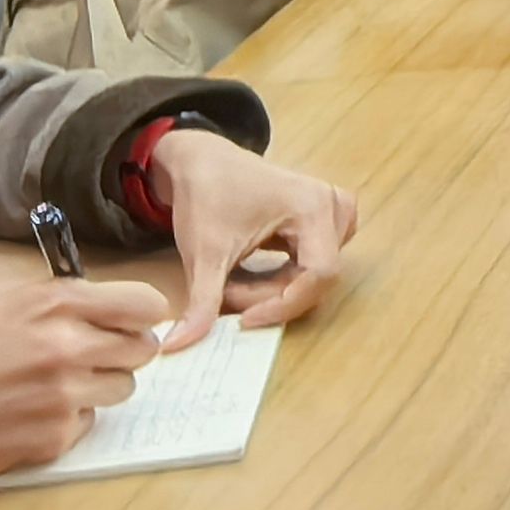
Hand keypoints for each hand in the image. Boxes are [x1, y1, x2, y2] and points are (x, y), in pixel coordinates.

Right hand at [0, 275, 165, 496]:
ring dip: (99, 388)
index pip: (144, 304)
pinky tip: (30, 416)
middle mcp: (69, 347)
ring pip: (122, 389)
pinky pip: (88, 423)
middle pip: (142, 349)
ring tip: (53, 388)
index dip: (143, 314)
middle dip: (123, 352)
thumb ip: (57, 305)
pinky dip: (68, 420)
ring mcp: (65, 396)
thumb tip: (102, 308)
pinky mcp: (55, 439)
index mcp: (55, 305)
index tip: (133, 321)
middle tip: (94, 357)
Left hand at [146, 126, 359, 345]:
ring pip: (314, 275)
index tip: (242, 319)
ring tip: (235, 281)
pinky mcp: (322, 220)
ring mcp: (332, 212)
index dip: (283, 305)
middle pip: (315, 278)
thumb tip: (177, 347)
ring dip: (276, 289)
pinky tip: (250, 273)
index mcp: (313, 207)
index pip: (318, 275)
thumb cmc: (205, 196)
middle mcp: (332, 207)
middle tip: (228, 294)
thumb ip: (201, 304)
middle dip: (271, 296)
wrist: (199, 161)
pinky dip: (283, 278)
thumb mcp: (203, 254)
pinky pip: (313, 264)